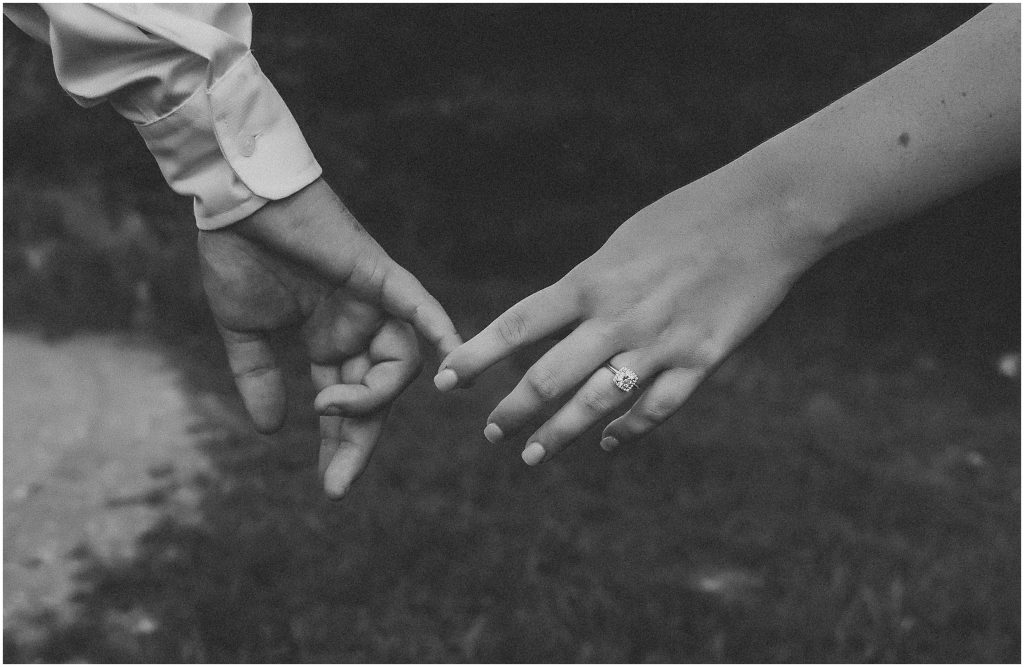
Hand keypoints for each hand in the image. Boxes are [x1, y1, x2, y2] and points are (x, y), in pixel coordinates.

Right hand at [198, 180, 434, 495]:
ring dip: (369, 397)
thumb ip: (260, 379)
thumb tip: (271, 431)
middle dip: (359, 441)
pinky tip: (456, 364)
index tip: (332, 486)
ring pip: (398, 365)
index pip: (347, 403)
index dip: (343, 444)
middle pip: (378, 395)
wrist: (236, 202)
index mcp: (330, 341)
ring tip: (327, 404)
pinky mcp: (379, 276)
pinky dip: (440, 331)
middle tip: (337, 482)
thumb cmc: (239, 256)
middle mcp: (359, 327)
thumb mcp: (246, 334)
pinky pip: (420, 306)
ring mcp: (373, 303)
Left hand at [434, 171, 823, 463]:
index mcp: (591, 281)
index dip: (478, 356)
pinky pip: (656, 408)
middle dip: (512, 411)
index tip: (447, 381)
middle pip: (548, 378)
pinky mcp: (702, 360)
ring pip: (595, 405)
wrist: (766, 214)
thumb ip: (588, 286)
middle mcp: (617, 318)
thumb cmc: (689, 217)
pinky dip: (628, 430)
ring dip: (558, 435)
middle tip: (490, 434)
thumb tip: (557, 320)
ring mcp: (660, 344)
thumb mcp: (622, 243)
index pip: (518, 325)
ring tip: (532, 456)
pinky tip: (609, 444)